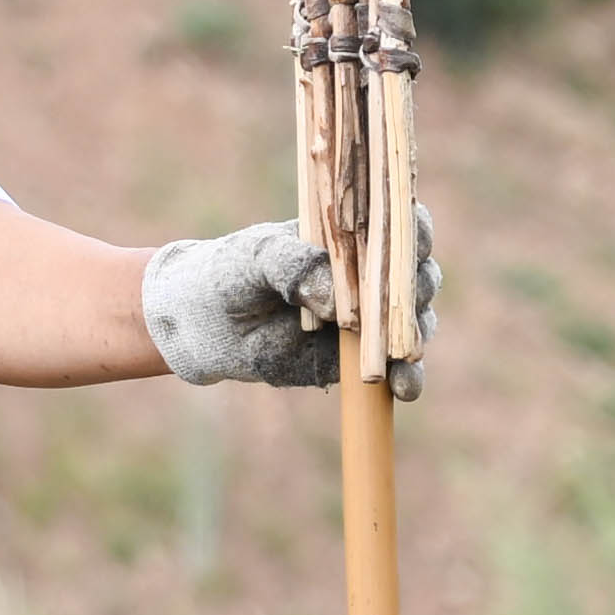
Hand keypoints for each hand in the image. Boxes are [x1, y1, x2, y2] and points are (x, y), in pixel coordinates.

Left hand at [140, 206, 440, 387]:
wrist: (198, 325)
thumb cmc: (229, 274)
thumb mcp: (254, 258)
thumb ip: (293, 265)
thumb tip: (338, 301)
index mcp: (348, 237)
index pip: (399, 225)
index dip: (414, 231)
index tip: (411, 242)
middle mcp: (367, 277)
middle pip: (416, 276)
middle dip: (416, 289)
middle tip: (401, 302)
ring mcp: (368, 320)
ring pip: (413, 325)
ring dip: (416, 338)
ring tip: (405, 353)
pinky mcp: (357, 361)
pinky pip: (394, 369)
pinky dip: (406, 378)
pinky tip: (403, 388)